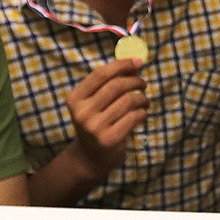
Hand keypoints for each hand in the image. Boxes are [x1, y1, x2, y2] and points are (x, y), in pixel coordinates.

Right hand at [65, 57, 146, 175]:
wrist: (89, 157)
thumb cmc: (95, 123)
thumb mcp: (93, 103)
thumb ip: (108, 84)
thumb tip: (135, 62)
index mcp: (75, 99)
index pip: (100, 74)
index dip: (121, 65)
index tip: (137, 61)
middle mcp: (82, 112)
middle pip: (115, 86)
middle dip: (134, 81)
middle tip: (143, 83)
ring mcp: (95, 127)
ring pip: (127, 101)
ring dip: (141, 98)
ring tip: (144, 100)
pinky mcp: (110, 139)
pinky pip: (133, 117)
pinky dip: (142, 112)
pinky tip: (142, 113)